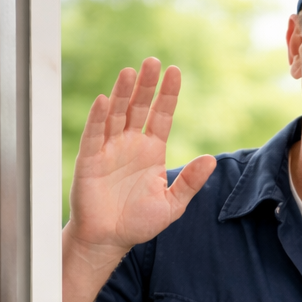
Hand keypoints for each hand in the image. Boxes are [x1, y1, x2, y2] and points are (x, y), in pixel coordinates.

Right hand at [62, 57, 217, 301]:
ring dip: (123, 93)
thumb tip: (212, 159)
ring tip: (131, 72)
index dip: (167, 94)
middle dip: (146, 85)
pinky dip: (100, 118)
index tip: (175, 71)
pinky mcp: (89, 160)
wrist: (109, 240)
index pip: (161, 115)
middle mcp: (130, 144)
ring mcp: (109, 150)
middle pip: (139, 107)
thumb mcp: (172, 203)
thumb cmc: (140, 222)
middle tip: (153, 61)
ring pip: (117, 115)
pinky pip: (95, 135)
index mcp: (151, 151)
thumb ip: (190, 181)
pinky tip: (107, 100)